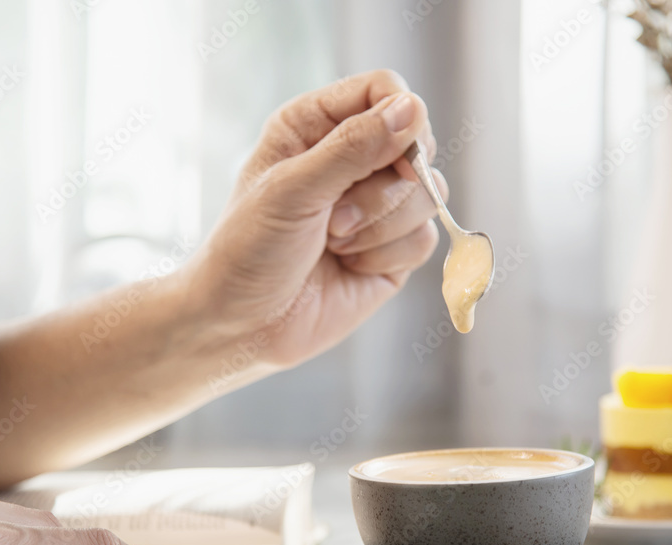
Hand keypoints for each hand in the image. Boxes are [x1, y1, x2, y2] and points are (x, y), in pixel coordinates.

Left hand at [186, 69, 446, 367]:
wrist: (242, 325)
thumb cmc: (248, 250)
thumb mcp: (292, 189)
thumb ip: (353, 147)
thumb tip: (412, 111)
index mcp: (317, 125)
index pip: (387, 91)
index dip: (401, 117)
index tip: (392, 153)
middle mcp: (352, 159)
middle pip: (417, 143)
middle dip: (383, 187)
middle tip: (335, 217)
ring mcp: (377, 206)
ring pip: (429, 193)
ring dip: (381, 225)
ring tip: (334, 243)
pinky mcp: (393, 250)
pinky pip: (425, 238)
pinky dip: (387, 255)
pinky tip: (349, 266)